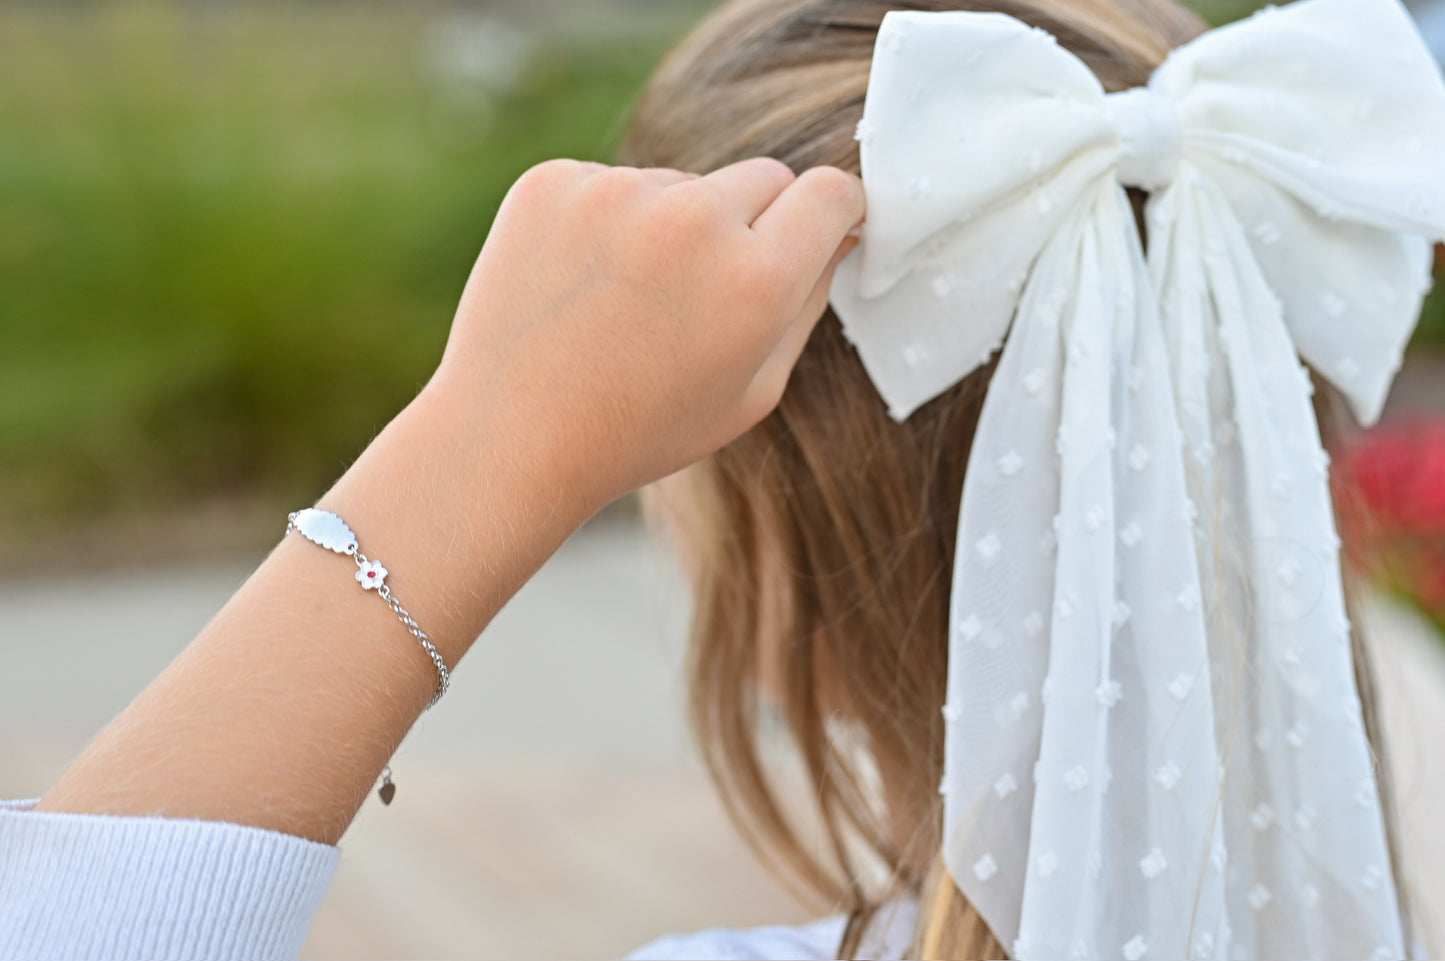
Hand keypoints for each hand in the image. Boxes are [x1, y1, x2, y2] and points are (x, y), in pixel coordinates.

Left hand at [428, 157, 863, 512]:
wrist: (508, 439)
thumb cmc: (638, 431)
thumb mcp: (751, 393)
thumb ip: (807, 305)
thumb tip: (836, 236)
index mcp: (757, 280)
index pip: (830, 192)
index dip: (834, 212)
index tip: (824, 225)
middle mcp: (693, 220)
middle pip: (764, 178)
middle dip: (755, 224)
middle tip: (708, 292)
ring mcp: (617, 192)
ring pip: (682, 184)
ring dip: (673, 225)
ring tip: (626, 305)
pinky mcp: (554, 182)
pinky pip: (612, 182)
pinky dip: (607, 222)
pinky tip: (582, 287)